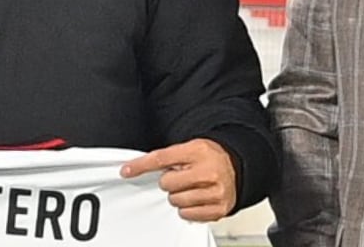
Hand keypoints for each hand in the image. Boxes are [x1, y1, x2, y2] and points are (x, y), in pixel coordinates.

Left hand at [120, 138, 236, 221]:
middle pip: (167, 183)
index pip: (161, 158)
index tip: (126, 170)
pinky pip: (187, 215)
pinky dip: (188, 209)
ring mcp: (214, 191)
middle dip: (170, 182)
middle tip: (182, 177)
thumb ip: (167, 157)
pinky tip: (196, 198)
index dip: (141, 165)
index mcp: (198, 151)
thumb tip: (134, 167)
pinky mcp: (218, 208)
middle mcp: (208, 171)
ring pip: (176, 201)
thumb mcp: (190, 148)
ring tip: (190, 187)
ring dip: (178, 196)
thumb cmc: (210, 158)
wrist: (237, 166)